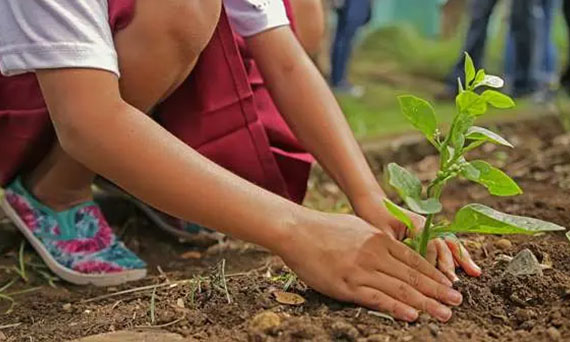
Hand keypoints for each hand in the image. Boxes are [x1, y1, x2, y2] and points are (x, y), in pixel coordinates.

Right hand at [278, 212, 462, 321]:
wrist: (297, 231)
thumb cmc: (325, 229)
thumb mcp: (358, 228)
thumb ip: (378, 240)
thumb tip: (393, 250)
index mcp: (379, 240)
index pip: (414, 260)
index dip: (435, 274)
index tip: (449, 285)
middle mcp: (375, 254)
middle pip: (413, 276)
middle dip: (438, 290)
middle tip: (457, 302)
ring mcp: (361, 270)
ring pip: (400, 289)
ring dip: (425, 303)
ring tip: (444, 313)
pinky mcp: (347, 285)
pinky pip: (376, 298)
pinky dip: (397, 308)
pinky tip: (413, 315)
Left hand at [352, 195, 481, 281]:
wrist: (372, 203)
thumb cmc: (374, 217)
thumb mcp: (382, 234)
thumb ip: (396, 248)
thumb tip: (405, 269)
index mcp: (416, 223)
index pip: (430, 245)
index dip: (433, 263)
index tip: (437, 279)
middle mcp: (427, 225)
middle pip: (443, 245)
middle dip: (450, 264)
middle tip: (454, 283)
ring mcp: (429, 229)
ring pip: (449, 245)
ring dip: (461, 259)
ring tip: (475, 272)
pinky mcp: (428, 234)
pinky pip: (445, 246)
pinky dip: (457, 256)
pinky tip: (469, 267)